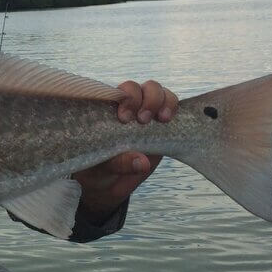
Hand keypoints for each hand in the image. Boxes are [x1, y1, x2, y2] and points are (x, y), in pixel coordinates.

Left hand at [72, 80, 177, 222]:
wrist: (107, 183)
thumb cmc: (98, 170)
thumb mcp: (102, 169)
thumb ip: (118, 163)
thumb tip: (143, 162)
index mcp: (106, 112)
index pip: (117, 92)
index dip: (125, 98)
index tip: (124, 118)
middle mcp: (126, 108)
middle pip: (140, 88)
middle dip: (146, 98)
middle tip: (143, 120)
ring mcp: (145, 114)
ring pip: (157, 92)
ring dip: (163, 101)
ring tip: (163, 118)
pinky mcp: (161, 125)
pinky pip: (171, 107)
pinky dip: (174, 108)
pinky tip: (171, 120)